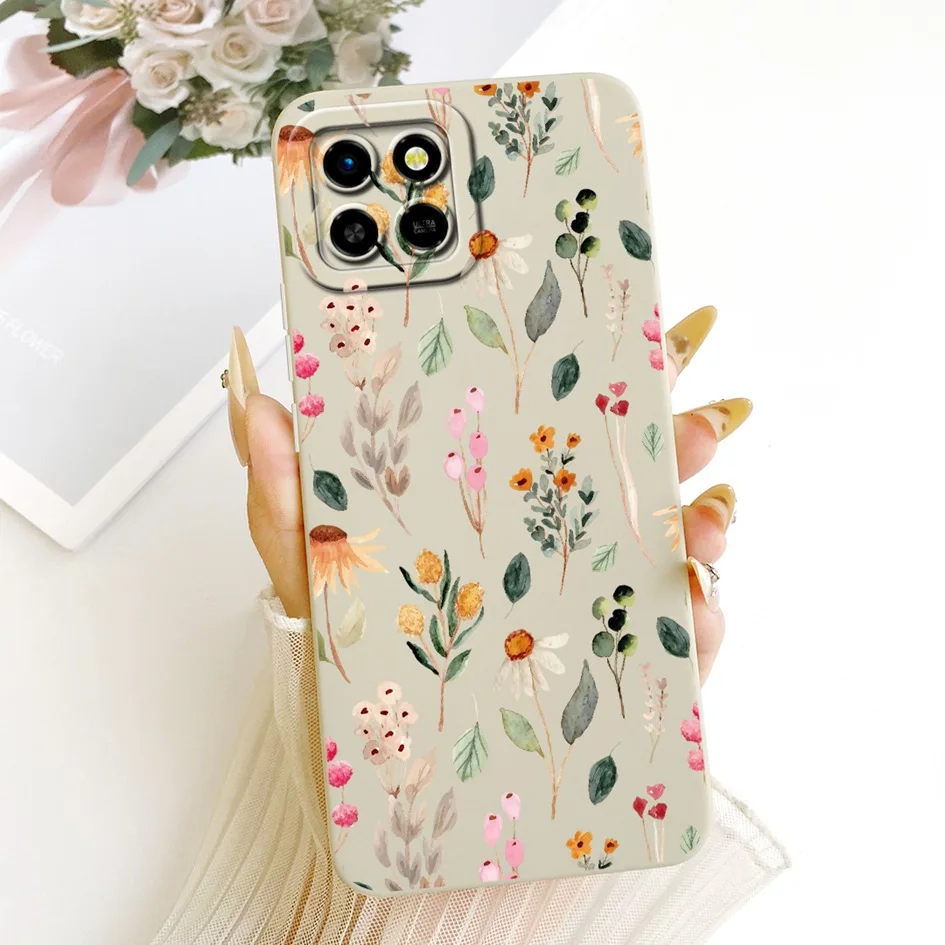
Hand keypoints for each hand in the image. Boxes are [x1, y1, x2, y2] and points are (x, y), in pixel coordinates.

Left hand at [227, 307, 750, 680]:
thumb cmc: (349, 630)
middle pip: (639, 469)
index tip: (651, 336)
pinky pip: (678, 640)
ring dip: (708, 523)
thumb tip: (259, 405)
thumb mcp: (308, 555)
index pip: (562, 418)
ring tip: (705, 523)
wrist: (379, 739)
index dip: (610, 373)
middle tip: (704, 418)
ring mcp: (594, 594)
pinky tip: (697, 611)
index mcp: (492, 489)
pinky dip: (702, 622)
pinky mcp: (620, 661)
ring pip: (675, 545)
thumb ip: (285, 486)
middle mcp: (554, 531)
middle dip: (684, 434)